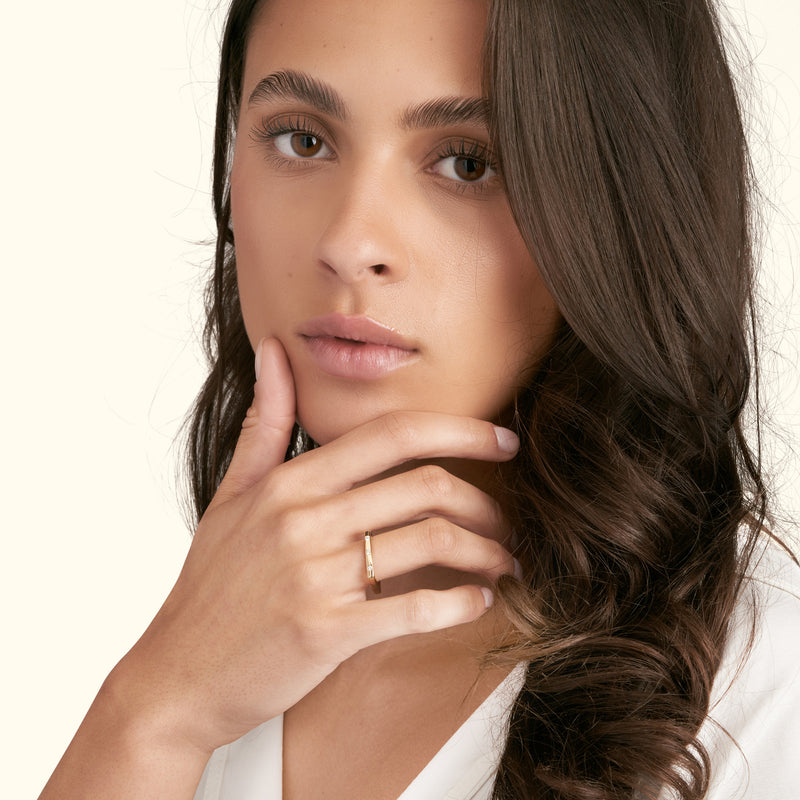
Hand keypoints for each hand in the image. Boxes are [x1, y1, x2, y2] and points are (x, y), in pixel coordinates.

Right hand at [115, 338, 519, 755]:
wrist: (178, 675)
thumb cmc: (211, 585)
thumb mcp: (231, 495)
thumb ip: (263, 422)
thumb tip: (273, 351)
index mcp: (291, 482)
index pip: (394, 434)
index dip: (461, 430)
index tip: (503, 440)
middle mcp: (306, 520)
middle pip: (426, 485)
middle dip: (485, 500)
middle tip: (506, 518)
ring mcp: (317, 576)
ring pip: (432, 542)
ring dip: (485, 552)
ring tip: (501, 563)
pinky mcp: (327, 632)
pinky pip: (415, 609)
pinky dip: (460, 604)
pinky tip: (476, 603)